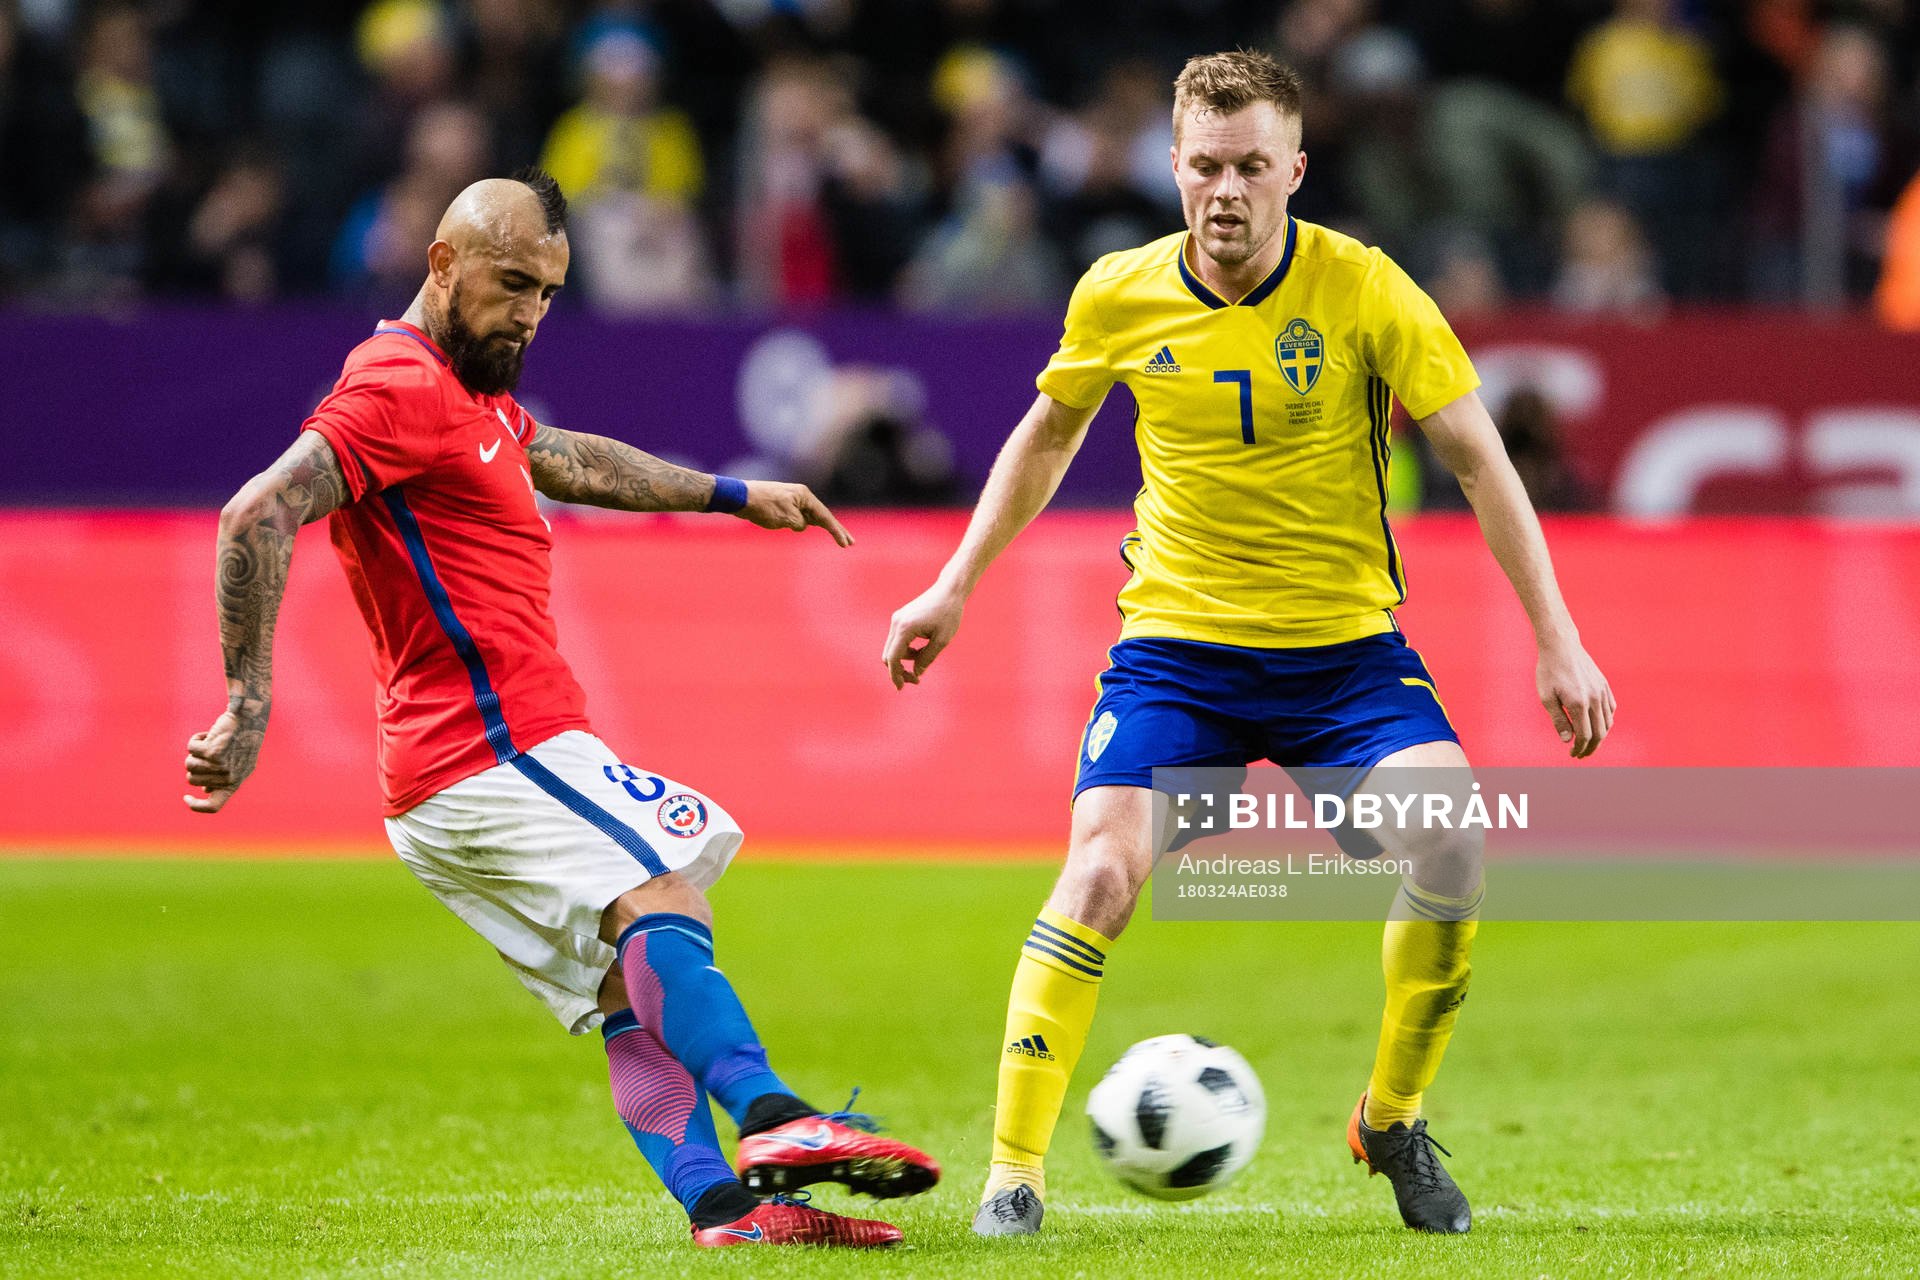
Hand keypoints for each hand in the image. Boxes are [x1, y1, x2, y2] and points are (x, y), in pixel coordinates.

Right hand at [183, 707, 265, 812]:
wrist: (250, 719)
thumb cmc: (242, 741)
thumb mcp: (237, 764)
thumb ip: (223, 780)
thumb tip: (206, 791)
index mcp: (234, 783)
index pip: (213, 806)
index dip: (196, 805)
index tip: (187, 797)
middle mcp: (229, 778)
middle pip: (192, 780)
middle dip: (194, 764)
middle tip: (208, 752)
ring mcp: (221, 766)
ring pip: (189, 764)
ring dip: (195, 752)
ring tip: (211, 742)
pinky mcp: (213, 752)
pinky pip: (191, 747)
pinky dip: (196, 739)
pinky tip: (209, 734)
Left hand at [738, 481, 852, 545]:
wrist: (739, 497)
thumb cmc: (763, 506)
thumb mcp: (785, 519)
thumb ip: (799, 524)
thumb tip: (801, 526)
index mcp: (804, 496)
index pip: (825, 516)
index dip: (836, 531)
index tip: (846, 544)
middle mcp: (800, 496)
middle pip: (822, 516)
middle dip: (836, 530)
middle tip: (850, 543)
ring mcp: (791, 500)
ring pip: (808, 517)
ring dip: (817, 527)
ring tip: (832, 537)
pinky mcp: (782, 505)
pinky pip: (797, 517)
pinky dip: (801, 524)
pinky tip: (797, 526)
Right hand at [884, 584, 964, 688]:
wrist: (949, 590)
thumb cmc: (949, 614)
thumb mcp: (942, 640)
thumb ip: (927, 658)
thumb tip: (916, 673)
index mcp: (905, 628)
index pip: (893, 658)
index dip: (895, 675)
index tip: (901, 688)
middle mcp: (896, 623)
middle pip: (889, 655)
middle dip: (899, 670)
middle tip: (916, 680)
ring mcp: (897, 619)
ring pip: (892, 648)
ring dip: (904, 660)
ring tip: (922, 662)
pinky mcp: (901, 618)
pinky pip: (897, 640)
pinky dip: (905, 650)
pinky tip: (920, 651)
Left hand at [1536, 638, 1613, 758]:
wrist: (1561, 646)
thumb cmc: (1549, 671)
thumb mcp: (1546, 697)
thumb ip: (1558, 720)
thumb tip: (1567, 740)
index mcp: (1579, 703)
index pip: (1584, 735)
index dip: (1579, 748)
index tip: (1573, 754)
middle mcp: (1595, 699)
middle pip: (1600, 733)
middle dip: (1591, 747)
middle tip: (1582, 755)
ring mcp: (1602, 692)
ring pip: (1608, 722)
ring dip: (1600, 737)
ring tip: (1589, 744)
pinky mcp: (1605, 685)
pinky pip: (1611, 709)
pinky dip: (1607, 721)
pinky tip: (1598, 726)